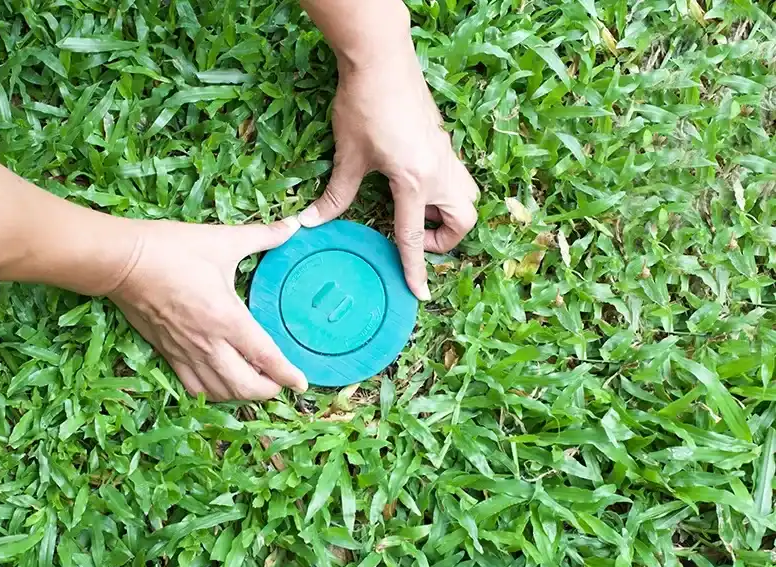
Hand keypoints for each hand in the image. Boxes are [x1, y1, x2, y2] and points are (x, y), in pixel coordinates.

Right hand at [108, 218, 307, 400]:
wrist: (121, 262)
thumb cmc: (173, 249)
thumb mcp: (223, 240)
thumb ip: (262, 236)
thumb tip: (294, 225)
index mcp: (227, 318)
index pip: (265, 356)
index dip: (287, 374)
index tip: (302, 383)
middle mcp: (208, 343)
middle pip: (244, 386)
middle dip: (267, 391)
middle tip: (280, 383)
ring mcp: (185, 352)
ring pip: (219, 392)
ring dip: (241, 395)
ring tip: (255, 385)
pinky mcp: (166, 353)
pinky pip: (193, 386)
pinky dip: (212, 392)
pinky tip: (220, 383)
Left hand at [298, 53, 478, 300]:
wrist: (381, 59)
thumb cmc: (363, 104)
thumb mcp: (347, 155)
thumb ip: (336, 194)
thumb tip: (312, 221)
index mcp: (415, 181)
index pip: (413, 236)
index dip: (415, 269)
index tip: (419, 294)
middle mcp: (440, 171)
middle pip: (463, 221)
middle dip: (444, 238)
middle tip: (414, 235)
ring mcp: (446, 154)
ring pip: (466, 197)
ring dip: (447, 213)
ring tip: (414, 209)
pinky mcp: (443, 141)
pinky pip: (456, 177)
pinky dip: (443, 191)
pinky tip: (413, 182)